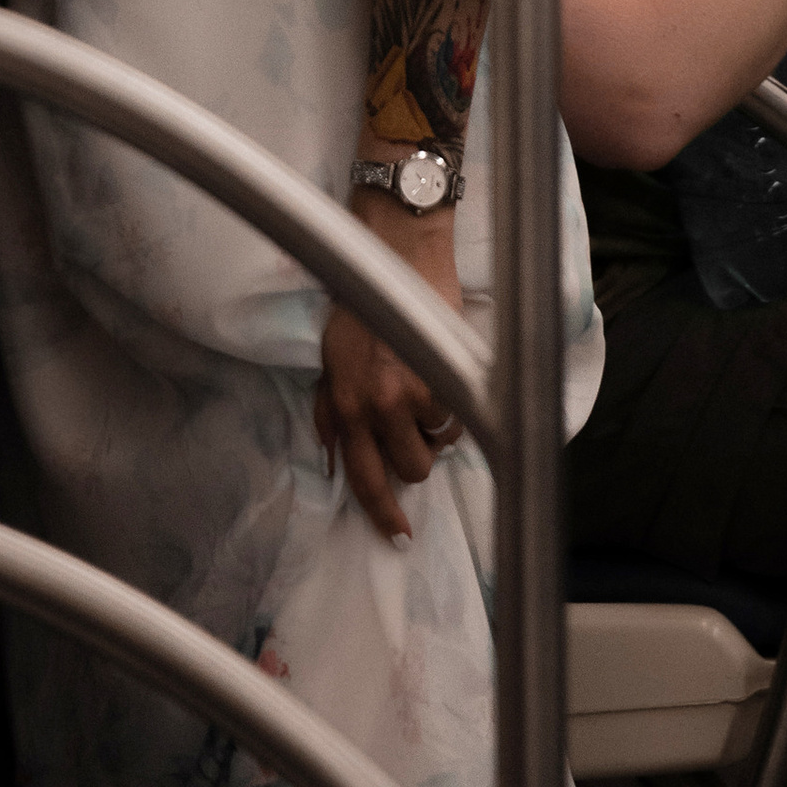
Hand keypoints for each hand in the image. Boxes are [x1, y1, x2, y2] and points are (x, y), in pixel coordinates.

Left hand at [315, 197, 465, 543]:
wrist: (398, 250)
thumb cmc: (364, 299)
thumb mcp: (333, 356)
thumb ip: (332, 410)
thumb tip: (331, 460)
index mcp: (344, 403)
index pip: (362, 477)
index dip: (382, 513)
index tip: (397, 536)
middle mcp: (373, 406)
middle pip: (410, 470)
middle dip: (417, 455)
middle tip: (415, 423)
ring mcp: (408, 395)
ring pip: (436, 447)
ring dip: (435, 429)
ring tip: (426, 387)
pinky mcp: (440, 380)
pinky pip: (456, 417)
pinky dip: (453, 403)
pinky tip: (440, 371)